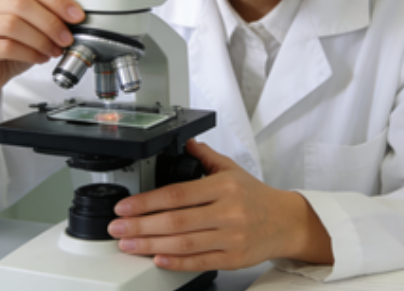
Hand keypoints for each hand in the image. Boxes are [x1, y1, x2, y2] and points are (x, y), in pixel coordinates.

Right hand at [0, 0, 83, 170]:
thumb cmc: (9, 44)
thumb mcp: (31, 24)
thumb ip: (47, 14)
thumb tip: (76, 15)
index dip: (58, 0)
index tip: (77, 16)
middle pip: (22, 3)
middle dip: (51, 22)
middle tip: (67, 38)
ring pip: (13, 24)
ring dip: (41, 39)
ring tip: (54, 50)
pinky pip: (6, 47)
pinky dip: (30, 53)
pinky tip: (40, 58)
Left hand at [107, 139, 332, 270]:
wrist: (286, 221)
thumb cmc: (256, 196)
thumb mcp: (232, 169)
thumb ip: (205, 156)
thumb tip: (185, 142)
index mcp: (223, 187)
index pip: (178, 194)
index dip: (148, 201)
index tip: (126, 206)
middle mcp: (228, 212)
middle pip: (176, 221)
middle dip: (141, 225)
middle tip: (117, 226)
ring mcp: (231, 237)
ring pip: (185, 243)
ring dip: (151, 245)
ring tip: (128, 243)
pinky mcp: (234, 259)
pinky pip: (200, 261)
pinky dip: (177, 261)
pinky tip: (157, 258)